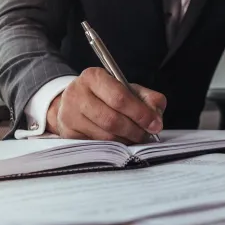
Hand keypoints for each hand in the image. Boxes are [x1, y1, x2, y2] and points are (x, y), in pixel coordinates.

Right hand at [46, 68, 165, 142]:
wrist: (74, 101)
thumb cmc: (105, 94)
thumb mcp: (127, 88)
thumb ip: (147, 98)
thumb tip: (156, 117)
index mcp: (93, 77)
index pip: (120, 97)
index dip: (140, 113)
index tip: (155, 124)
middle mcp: (77, 94)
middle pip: (112, 120)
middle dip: (134, 130)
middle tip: (147, 135)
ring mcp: (69, 115)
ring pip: (105, 137)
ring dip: (126, 140)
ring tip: (136, 138)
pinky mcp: (68, 134)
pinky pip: (97, 146)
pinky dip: (114, 147)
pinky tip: (121, 142)